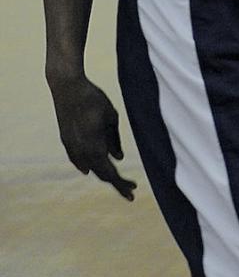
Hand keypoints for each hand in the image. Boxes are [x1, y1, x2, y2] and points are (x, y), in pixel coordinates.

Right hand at [49, 75, 136, 200]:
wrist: (67, 87)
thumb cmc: (94, 98)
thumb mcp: (111, 116)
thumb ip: (114, 140)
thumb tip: (119, 158)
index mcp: (94, 146)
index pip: (110, 172)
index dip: (122, 183)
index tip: (133, 190)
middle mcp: (81, 151)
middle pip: (100, 173)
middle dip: (116, 182)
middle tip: (131, 188)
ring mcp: (71, 147)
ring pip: (89, 167)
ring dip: (102, 172)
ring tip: (117, 178)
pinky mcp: (66, 141)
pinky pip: (78, 159)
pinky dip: (88, 165)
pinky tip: (91, 169)